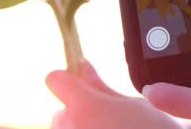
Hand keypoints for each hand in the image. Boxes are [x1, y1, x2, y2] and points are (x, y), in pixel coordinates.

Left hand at [46, 61, 182, 128]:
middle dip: (79, 112)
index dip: (68, 79)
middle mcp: (70, 127)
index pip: (56, 79)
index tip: (80, 82)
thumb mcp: (134, 105)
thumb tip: (83, 68)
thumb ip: (101, 86)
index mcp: (85, 106)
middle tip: (109, 119)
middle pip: (61, 111)